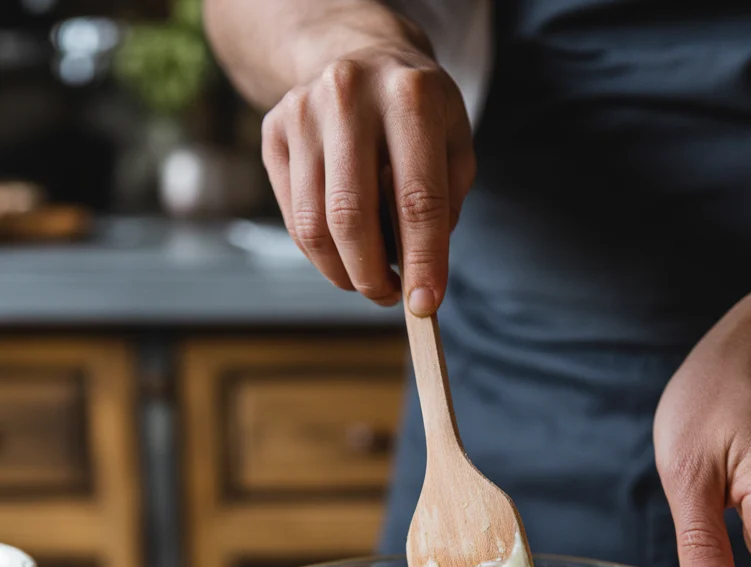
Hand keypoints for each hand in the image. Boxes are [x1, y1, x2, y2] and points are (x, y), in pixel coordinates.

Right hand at [261, 31, 474, 313]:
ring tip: (370, 279)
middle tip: (391, 297)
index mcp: (410, 97)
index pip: (417, 198)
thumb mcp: (454, 144)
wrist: (355, 53)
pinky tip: (343, 252)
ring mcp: (302, 112)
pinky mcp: (273, 132)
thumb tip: (419, 274)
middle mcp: (349, 97)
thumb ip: (446, 204)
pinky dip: (321, 253)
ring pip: (314, 227)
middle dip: (373, 276)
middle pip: (352, 217)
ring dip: (344, 273)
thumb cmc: (416, 113)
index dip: (422, 260)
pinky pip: (295, 219)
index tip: (425, 304)